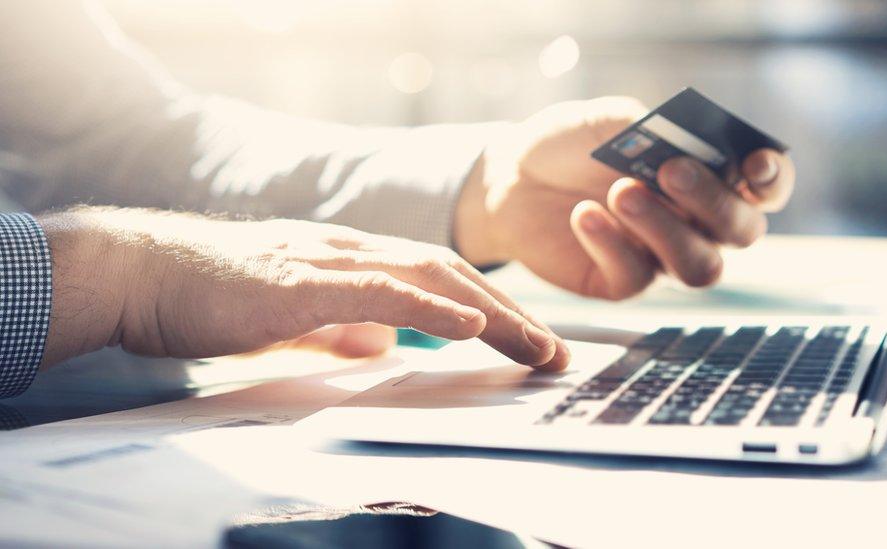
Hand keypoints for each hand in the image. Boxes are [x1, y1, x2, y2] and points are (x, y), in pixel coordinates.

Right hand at [38, 208, 568, 370]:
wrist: (146, 274)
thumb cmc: (213, 296)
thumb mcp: (295, 319)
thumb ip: (341, 329)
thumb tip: (384, 346)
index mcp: (351, 262)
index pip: (438, 280)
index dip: (490, 309)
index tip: (528, 342)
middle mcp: (351, 252)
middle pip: (449, 276)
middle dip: (510, 314)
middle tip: (554, 351)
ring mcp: (328, 261)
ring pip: (428, 278)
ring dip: (489, 312)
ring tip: (534, 344)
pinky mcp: (301, 282)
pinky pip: (378, 290)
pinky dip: (429, 307)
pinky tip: (467, 325)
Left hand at [454, 97, 794, 298]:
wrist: (512, 176)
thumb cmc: (571, 143)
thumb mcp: (609, 121)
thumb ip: (652, 130)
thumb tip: (686, 145)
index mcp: (710, 176)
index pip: (766, 187)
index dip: (772, 179)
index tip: (754, 164)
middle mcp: (698, 222)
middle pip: (742, 231)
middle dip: (713, 201)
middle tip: (670, 171)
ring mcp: (662, 256)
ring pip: (699, 266)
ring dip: (667, 229)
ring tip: (621, 192)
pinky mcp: (621, 282)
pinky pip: (636, 276)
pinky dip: (612, 243)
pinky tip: (583, 214)